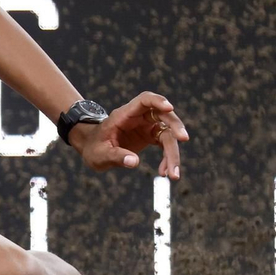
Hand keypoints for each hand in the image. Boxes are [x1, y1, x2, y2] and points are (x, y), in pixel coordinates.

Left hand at [68, 92, 188, 177]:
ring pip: (167, 133)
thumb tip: (134, 162)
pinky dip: (168, 158)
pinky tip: (165, 172)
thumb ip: (116, 156)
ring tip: (173, 174)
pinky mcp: (150, 136)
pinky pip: (165, 144)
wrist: (92, 149)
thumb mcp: (100, 154)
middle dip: (174, 126)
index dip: (157, 101)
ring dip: (173, 152)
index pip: (144, 100)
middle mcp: (138, 118)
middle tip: (183, 139)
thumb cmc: (93, 148)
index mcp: (124, 115)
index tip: (170, 108)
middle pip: (162, 115)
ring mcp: (146, 126)